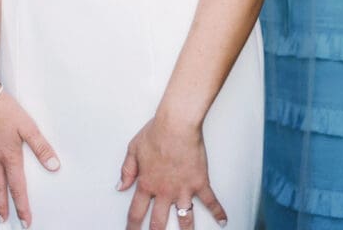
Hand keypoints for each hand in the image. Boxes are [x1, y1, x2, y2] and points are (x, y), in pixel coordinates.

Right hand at [0, 90, 59, 225]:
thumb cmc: (4, 109)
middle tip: (4, 220)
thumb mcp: (28, 126)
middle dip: (3, 206)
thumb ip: (41, 146)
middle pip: (0, 188)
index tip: (25, 221)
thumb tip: (53, 165)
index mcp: (9, 157)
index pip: (17, 188)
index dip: (22, 206)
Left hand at [117, 115, 226, 229]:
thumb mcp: (133, 149)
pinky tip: (222, 220)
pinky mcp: (199, 182)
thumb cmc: (156, 132)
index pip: (136, 212)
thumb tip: (120, 186)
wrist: (176, 123)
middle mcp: (165, 191)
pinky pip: (210, 200)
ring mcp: (183, 188)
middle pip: (158, 222)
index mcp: (147, 183)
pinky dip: (218, 211)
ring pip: (184, 218)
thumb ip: (127, 170)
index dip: (132, 227)